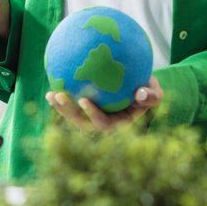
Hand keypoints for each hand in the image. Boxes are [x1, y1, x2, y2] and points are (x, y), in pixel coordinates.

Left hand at [46, 76, 163, 130]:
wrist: (139, 88)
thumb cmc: (148, 89)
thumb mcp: (155, 92)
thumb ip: (152, 95)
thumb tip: (141, 94)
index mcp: (117, 123)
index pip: (103, 123)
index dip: (93, 114)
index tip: (84, 100)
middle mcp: (102, 122)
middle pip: (82, 122)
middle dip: (68, 112)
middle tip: (59, 96)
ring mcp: (92, 116)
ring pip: (73, 115)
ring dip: (61, 107)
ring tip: (51, 94)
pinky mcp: (84, 108)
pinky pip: (72, 103)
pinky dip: (62, 96)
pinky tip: (53, 82)